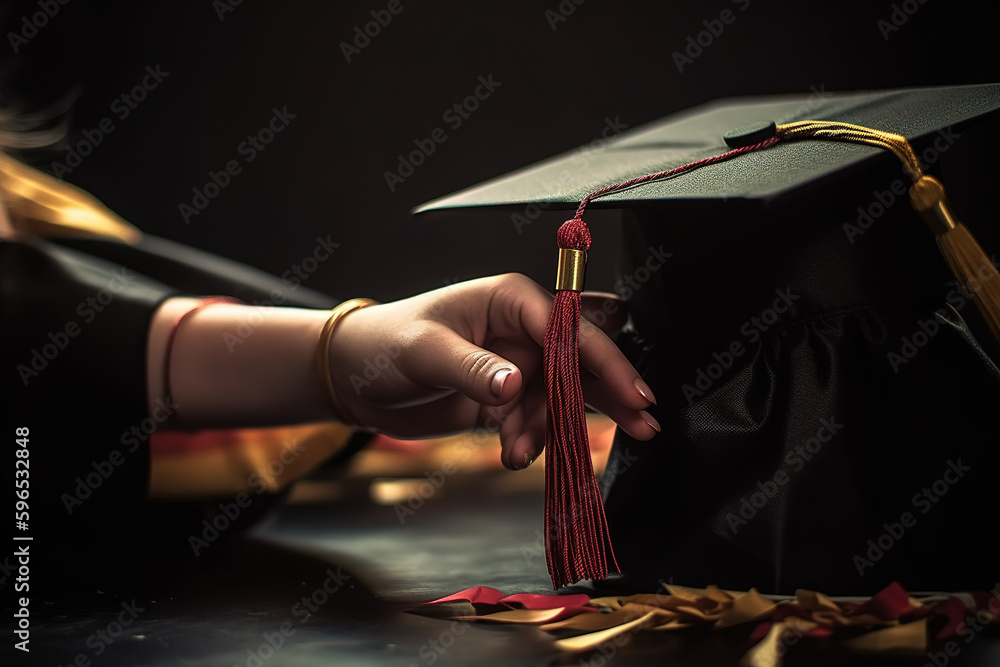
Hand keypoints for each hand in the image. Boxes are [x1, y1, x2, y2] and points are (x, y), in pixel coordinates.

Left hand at [327, 273, 658, 468]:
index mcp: (509, 300)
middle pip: (581, 362)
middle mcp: (520, 330)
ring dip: (550, 430)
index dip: (604, 360)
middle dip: (608, 395)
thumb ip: (472, 368)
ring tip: (519, 454)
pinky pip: (536, 420)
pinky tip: (514, 454)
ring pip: (559, 399)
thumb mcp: (424, 352)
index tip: (633, 393)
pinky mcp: (505, 397)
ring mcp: (515, 365)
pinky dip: (530, 440)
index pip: (569, 327)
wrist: (355, 379)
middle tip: (643, 427)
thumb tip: (515, 385)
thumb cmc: (384, 344)